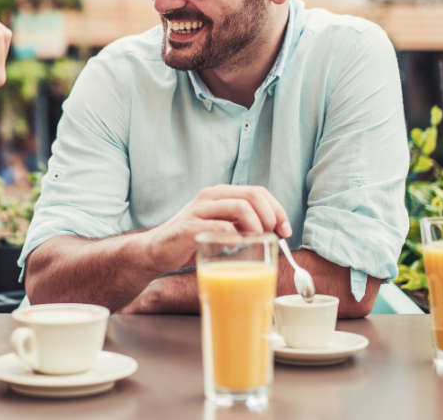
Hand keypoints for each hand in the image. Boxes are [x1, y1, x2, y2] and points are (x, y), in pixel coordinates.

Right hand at [146, 185, 292, 271]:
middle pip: (252, 195)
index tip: (285, 230)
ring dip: (256, 226)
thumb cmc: (192, 240)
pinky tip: (235, 250)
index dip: (277, 209)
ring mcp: (199, 209)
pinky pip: (222, 227)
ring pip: (240, 207)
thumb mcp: (220, 227)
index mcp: (220, 194)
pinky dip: (236, 239)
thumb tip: (274, 232)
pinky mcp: (190, 227)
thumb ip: (240, 224)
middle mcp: (210, 196)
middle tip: (274, 235)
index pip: (258, 192)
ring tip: (256, 241)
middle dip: (270, 216)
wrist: (157, 250)